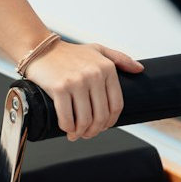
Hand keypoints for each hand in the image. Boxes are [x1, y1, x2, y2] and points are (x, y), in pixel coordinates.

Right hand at [23, 41, 143, 140]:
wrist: (40, 47)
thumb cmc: (69, 52)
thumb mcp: (97, 50)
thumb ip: (120, 58)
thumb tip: (140, 70)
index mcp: (106, 68)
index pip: (116, 105)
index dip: (110, 121)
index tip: (102, 126)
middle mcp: (94, 75)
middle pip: (101, 115)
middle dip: (95, 130)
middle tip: (87, 133)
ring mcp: (76, 81)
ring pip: (85, 120)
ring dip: (81, 132)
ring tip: (76, 134)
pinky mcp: (59, 88)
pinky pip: (67, 118)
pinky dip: (68, 128)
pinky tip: (66, 129)